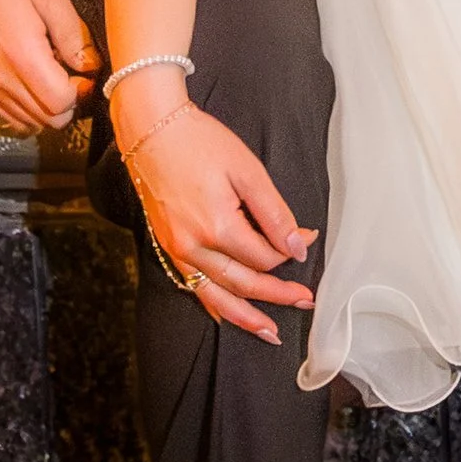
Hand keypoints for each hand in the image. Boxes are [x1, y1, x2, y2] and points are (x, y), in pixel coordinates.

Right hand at [0, 0, 99, 129]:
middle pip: (47, 120)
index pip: (60, 103)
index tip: (83, 74)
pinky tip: (33, 84)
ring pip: (29, 122)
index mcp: (22, 54)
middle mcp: (1, 77)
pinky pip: (8, 115)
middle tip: (72, 76)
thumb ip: (72, 32)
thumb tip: (89, 64)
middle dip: (68, 103)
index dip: (80, 92)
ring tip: (51, 77)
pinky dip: (27, 109)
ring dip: (48, 107)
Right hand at [119, 92, 315, 342]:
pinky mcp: (167, 245)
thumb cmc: (199, 141)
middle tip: (305, 301)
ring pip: (215, 294)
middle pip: (243, 282)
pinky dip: (212, 304)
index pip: (264, 256)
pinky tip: (225, 316)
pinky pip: (191, 285)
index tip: (309, 237)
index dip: (290, 250)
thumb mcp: (247, 170)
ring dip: (245, 316)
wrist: (151, 128)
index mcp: (217, 227)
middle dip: (277, 295)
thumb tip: (298, 245)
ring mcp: (177, 249)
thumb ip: (274, 212)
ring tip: (270, 333)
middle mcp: (193, 246)